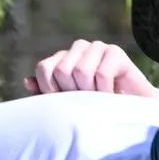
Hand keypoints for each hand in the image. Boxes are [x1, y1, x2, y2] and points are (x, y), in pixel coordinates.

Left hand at [25, 40, 158, 98]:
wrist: (131, 112)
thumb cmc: (96, 108)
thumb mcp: (67, 104)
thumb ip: (46, 95)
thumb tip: (27, 81)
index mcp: (63, 58)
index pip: (44, 68)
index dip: (51, 90)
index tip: (66, 102)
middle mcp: (79, 48)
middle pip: (62, 70)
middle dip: (73, 92)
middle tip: (87, 100)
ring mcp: (98, 48)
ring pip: (81, 71)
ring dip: (91, 92)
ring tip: (99, 98)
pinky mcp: (116, 52)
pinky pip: (102, 73)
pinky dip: (105, 90)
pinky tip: (111, 94)